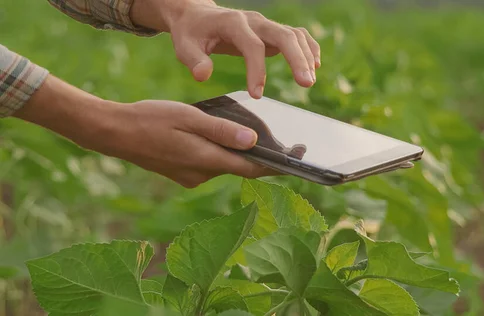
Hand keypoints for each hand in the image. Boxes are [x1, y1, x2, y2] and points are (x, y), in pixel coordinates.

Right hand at [14, 75, 276, 187]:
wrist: (113, 133)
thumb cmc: (150, 119)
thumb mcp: (188, 118)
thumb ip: (221, 131)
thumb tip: (252, 143)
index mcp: (206, 160)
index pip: (251, 169)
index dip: (277, 164)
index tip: (298, 157)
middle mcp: (201, 175)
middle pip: (240, 167)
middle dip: (261, 158)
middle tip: (283, 143)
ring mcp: (190, 176)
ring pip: (225, 164)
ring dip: (239, 154)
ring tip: (255, 134)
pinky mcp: (182, 173)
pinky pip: (210, 164)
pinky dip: (221, 153)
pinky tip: (221, 136)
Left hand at [131, 0, 320, 98]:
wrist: (196, 16)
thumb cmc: (191, 33)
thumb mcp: (184, 46)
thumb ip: (194, 61)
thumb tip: (203, 75)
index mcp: (233, 23)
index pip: (252, 45)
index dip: (257, 70)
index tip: (256, 95)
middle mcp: (254, 21)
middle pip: (283, 35)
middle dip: (297, 59)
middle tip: (306, 84)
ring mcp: (265, 24)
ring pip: (294, 35)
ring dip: (306, 56)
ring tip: (309, 81)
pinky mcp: (272, 31)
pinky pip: (297, 35)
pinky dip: (309, 48)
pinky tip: (315, 65)